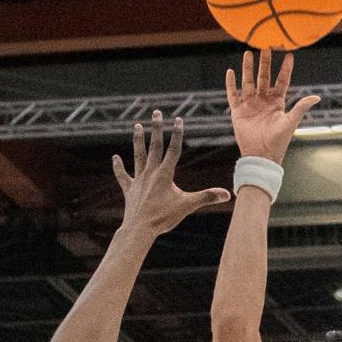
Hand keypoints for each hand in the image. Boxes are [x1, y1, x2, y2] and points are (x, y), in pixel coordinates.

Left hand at [113, 112, 229, 234]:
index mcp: (165, 174)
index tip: (178, 119)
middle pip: (154, 146)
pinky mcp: (129, 189)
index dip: (177, 134)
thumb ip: (206, 197)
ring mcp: (138, 180)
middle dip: (156, 128)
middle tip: (156, 113)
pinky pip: (123, 176)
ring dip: (138, 140)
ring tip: (137, 126)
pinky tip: (115, 158)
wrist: (140, 229)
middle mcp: (150, 173)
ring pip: (138, 155)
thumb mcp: (187, 206)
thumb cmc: (163, 218)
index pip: (173, 149)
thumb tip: (227, 194)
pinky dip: (118, 167)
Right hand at [226, 49, 319, 163]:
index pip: (281, 81)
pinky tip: (231, 72)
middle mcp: (263, 101)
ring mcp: (250, 105)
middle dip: (265, 63)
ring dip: (248, 69)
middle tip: (266, 47)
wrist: (261, 156)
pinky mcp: (238, 112)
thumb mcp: (291, 122)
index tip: (288, 54)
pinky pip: (233, 95)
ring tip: (248, 53)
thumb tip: (317, 96)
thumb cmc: (278, 141)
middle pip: (263, 77)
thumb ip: (301, 107)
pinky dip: (231, 84)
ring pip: (248, 82)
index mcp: (277, 102)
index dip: (285, 69)